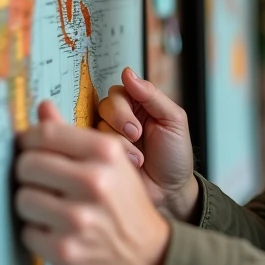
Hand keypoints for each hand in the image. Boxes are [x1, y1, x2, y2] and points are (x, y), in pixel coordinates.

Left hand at [15, 101, 169, 264]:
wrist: (152, 260)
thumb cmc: (127, 209)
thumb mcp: (113, 165)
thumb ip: (75, 136)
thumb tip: (42, 108)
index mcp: (106, 154)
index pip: (45, 133)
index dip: (29, 140)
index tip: (30, 149)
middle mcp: (94, 182)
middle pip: (27, 164)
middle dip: (30, 175)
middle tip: (43, 184)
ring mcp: (78, 218)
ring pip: (22, 199)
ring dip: (33, 207)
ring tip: (54, 212)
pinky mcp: (64, 250)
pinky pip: (28, 232)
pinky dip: (39, 235)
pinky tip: (61, 234)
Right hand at [96, 67, 198, 221]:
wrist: (170, 191)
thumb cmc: (175, 156)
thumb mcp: (173, 120)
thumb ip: (152, 95)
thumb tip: (128, 72)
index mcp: (139, 105)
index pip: (118, 91)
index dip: (124, 107)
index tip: (138, 125)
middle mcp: (120, 119)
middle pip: (103, 106)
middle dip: (120, 123)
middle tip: (137, 137)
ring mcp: (107, 138)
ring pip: (96, 128)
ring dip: (119, 144)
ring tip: (137, 159)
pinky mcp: (97, 156)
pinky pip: (89, 147)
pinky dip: (108, 156)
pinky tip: (125, 164)